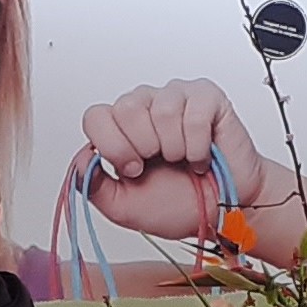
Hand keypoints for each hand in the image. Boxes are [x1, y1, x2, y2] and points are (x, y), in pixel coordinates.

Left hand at [76, 80, 267, 239]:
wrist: (226, 210)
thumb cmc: (180, 204)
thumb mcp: (125, 207)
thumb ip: (95, 187)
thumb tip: (80, 158)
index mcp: (121, 129)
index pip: (96, 116)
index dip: (113, 145)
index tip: (133, 169)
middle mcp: (145, 106)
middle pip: (126, 108)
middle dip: (144, 147)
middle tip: (161, 163)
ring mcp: (175, 97)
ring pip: (161, 111)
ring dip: (175, 149)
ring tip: (183, 160)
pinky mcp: (206, 97)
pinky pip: (193, 113)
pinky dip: (198, 145)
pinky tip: (202, 155)